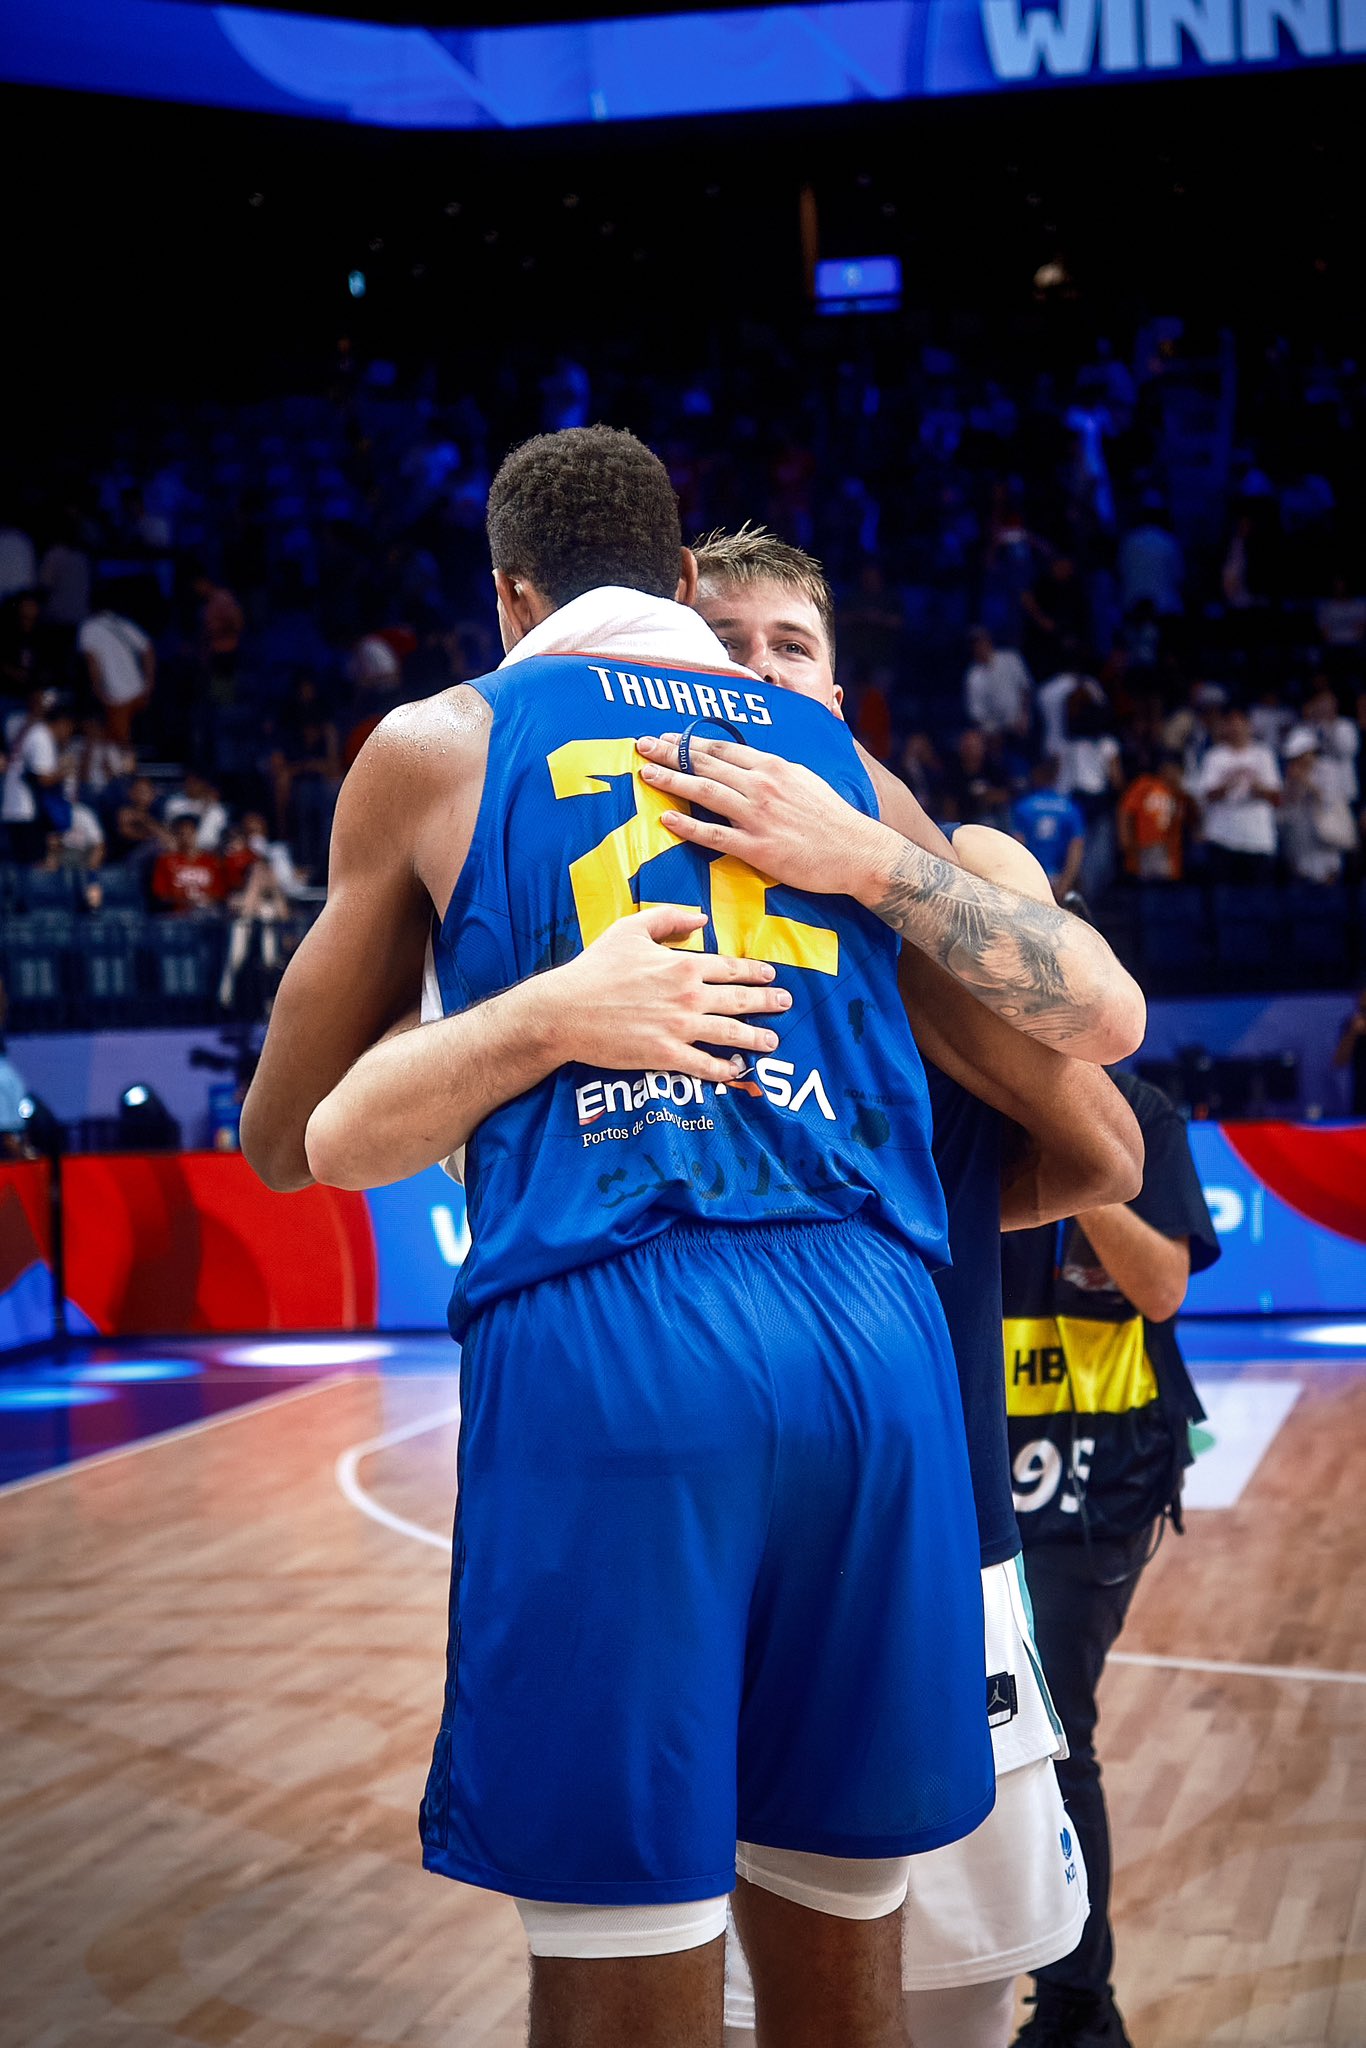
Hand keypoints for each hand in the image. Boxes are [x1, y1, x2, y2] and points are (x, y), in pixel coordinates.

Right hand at [552, 903, 791, 1083]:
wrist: (566, 1010)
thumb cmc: (595, 968)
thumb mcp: (630, 930)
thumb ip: (668, 918)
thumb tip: (700, 917)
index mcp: (682, 964)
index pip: (730, 968)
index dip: (754, 972)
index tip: (771, 975)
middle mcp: (688, 995)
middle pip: (739, 1001)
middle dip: (767, 1003)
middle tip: (785, 1004)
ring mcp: (679, 1027)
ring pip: (730, 1034)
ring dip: (754, 1038)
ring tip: (771, 1041)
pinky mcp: (665, 1054)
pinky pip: (704, 1065)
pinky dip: (722, 1069)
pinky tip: (734, 1069)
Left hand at [635, 733, 881, 896]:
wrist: (856, 851)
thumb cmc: (831, 817)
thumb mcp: (803, 779)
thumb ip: (772, 771)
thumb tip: (747, 763)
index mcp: (772, 766)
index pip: (721, 748)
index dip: (689, 742)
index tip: (665, 738)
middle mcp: (762, 785)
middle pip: (705, 763)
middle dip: (669, 753)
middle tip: (641, 746)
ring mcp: (758, 816)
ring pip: (705, 792)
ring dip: (671, 781)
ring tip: (645, 774)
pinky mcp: (757, 848)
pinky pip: (714, 835)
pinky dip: (688, 826)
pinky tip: (667, 820)